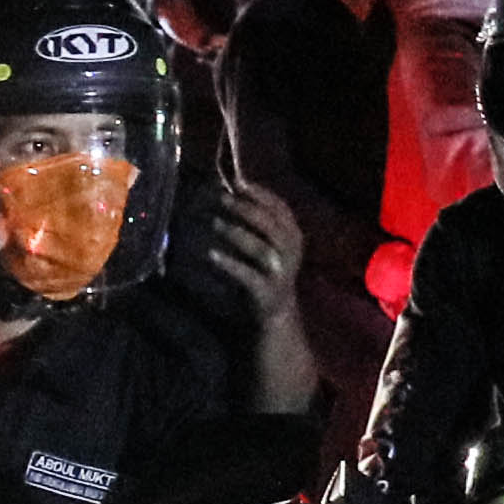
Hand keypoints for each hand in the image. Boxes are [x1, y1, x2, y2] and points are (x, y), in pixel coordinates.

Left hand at [195, 186, 317, 416]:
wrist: (275, 321)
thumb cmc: (263, 277)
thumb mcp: (264, 247)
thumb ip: (253, 223)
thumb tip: (227, 191)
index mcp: (294, 238)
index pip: (281, 208)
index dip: (260, 193)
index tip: (237, 181)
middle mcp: (291, 254)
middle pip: (271, 224)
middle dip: (245, 208)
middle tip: (220, 198)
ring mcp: (280, 275)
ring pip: (261, 248)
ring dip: (236, 233)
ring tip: (213, 223)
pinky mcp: (266, 295)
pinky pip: (247, 277)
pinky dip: (228, 264)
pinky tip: (210, 256)